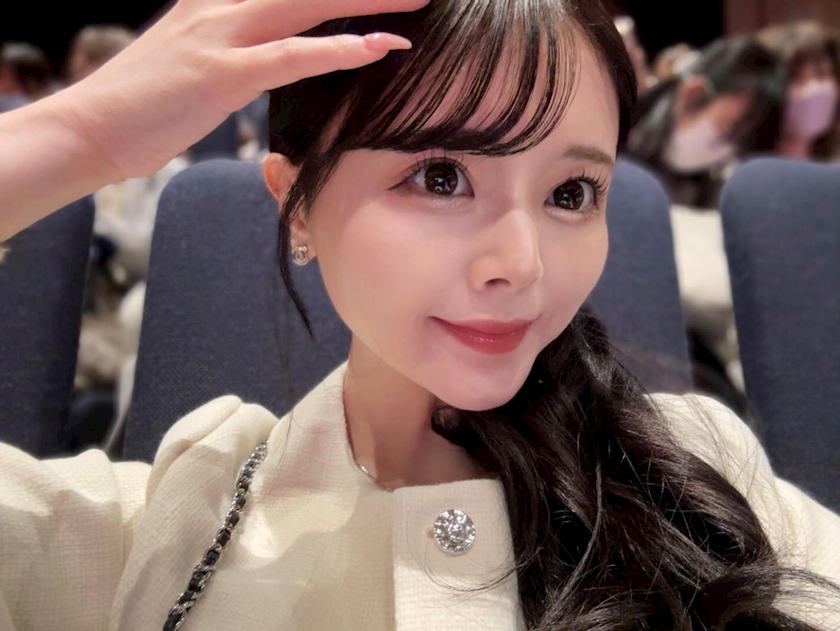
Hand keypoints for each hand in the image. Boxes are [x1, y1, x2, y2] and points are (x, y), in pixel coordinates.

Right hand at [58, 0, 426, 179]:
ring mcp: (221, 36)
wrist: (90, 126)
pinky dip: (336, 50)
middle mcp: (221, 6)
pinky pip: (290, 56)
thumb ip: (231, 46)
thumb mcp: (191, 60)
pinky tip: (376, 47)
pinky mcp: (221, 74)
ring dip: (366, 3)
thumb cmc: (143, 104)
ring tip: (415, 2)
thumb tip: (266, 53)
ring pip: (306, 7)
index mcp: (215, 2)